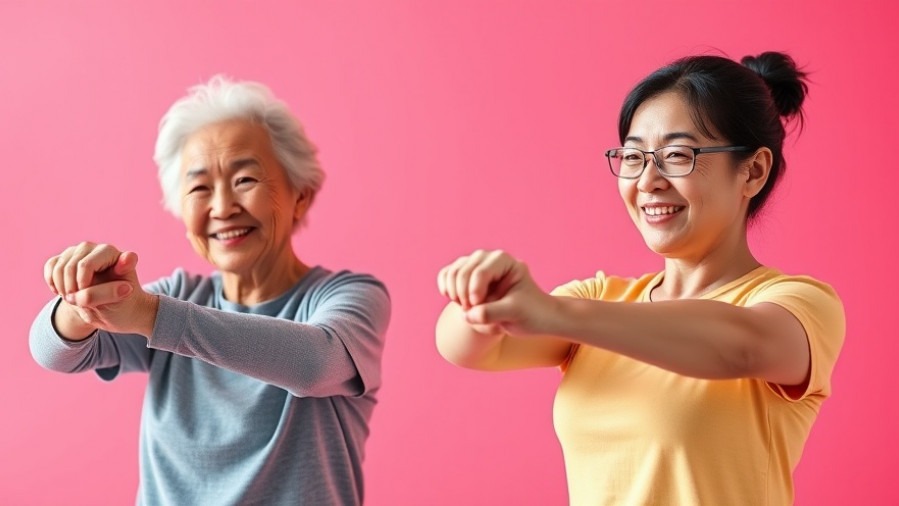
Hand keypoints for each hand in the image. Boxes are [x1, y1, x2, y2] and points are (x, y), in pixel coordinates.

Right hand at [43, 242, 156, 335]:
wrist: (112, 304)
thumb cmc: (120, 300)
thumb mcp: (116, 301)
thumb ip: (97, 296)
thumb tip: (75, 295)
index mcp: (113, 253)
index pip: (87, 265)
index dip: (83, 282)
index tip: (101, 290)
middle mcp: (95, 247)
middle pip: (71, 267)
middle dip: (73, 289)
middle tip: (82, 304)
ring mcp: (79, 250)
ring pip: (59, 267)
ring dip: (63, 289)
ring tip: (76, 300)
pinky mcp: (66, 256)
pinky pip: (51, 266)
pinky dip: (54, 283)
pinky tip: (65, 293)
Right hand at [437, 250, 557, 335]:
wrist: (533, 316)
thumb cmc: (530, 311)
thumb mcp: (515, 312)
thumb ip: (492, 313)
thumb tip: (468, 315)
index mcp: (504, 261)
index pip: (480, 272)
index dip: (475, 293)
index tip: (479, 309)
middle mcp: (488, 258)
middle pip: (463, 271)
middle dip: (463, 295)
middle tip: (473, 313)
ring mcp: (476, 265)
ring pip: (453, 272)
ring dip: (454, 293)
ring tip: (467, 309)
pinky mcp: (467, 275)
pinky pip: (446, 275)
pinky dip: (446, 288)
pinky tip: (453, 301)